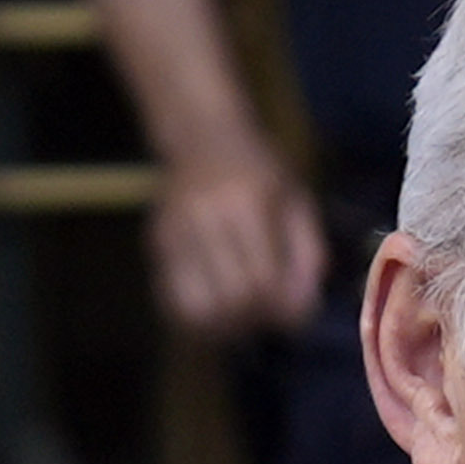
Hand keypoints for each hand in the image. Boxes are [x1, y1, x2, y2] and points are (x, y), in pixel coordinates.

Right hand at [151, 151, 331, 339]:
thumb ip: (308, 254)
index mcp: (248, 204)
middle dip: (255, 320)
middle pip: (230, 300)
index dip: (282, 310)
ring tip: (240, 321)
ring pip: (196, 308)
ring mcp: (175, 232)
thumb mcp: (297, 200)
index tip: (293, 314)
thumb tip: (303, 309)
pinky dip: (195, 319)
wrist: (202, 135)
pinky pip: (171, 300)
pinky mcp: (156, 243)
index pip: (262, 281)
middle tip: (267, 316)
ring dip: (223, 328)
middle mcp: (206, 218)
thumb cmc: (260, 169)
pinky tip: (214, 313)